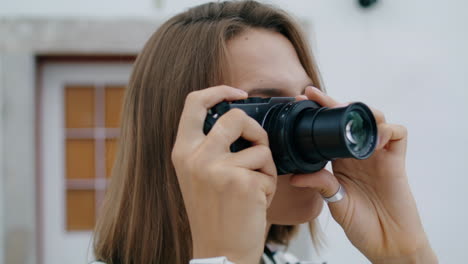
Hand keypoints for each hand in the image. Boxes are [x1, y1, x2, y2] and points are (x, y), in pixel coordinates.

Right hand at [171, 85, 276, 263]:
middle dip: (255, 129)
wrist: (220, 251)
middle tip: (257, 146)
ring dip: (264, 166)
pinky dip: (268, 184)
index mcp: (183, 151)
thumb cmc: (214, 214)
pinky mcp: (241, 182)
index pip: (193, 102)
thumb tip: (235, 118)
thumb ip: (208, 146)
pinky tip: (256, 201)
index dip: (218, 90)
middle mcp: (195, 157)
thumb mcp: (198, 175)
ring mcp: (217, 169)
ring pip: (259, 146)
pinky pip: (268, 169)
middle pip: (235, 116)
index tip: (238, 93)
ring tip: (253, 188)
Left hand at [290, 87, 437, 262]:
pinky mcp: (396, 161)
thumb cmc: (361, 223)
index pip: (330, 129)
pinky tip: (375, 135)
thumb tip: (295, 177)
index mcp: (341, 160)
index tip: (304, 98)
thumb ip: (321, 185)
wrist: (386, 241)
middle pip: (352, 118)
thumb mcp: (335, 202)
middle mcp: (359, 153)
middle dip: (337, 104)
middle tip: (320, 98)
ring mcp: (379, 155)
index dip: (320, 112)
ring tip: (348, 112)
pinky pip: (398, 133)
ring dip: (363, 112)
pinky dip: (387, 129)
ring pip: (376, 119)